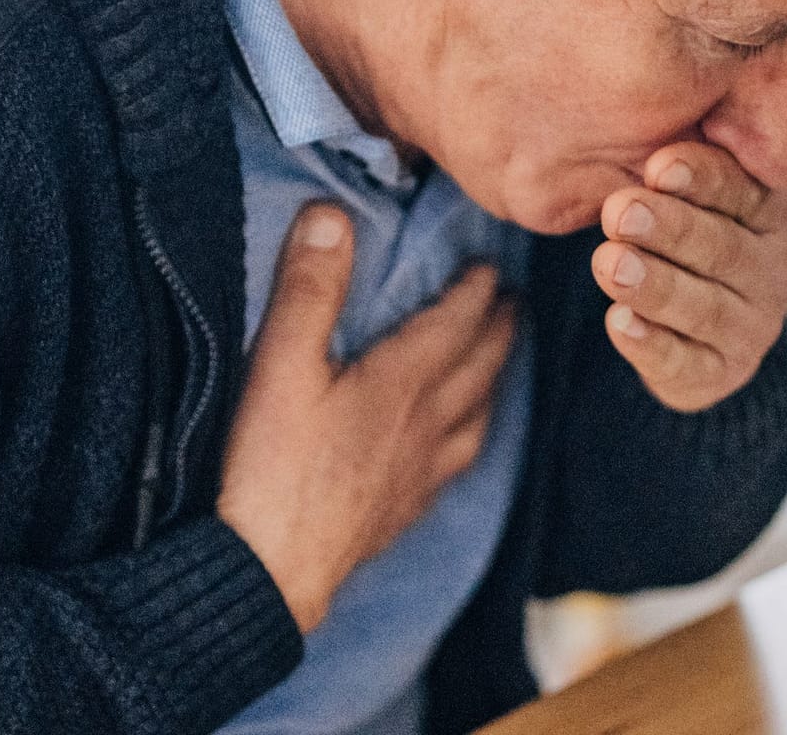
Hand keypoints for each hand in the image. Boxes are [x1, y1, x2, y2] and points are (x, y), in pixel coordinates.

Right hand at [217, 203, 516, 631]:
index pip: (455, 322)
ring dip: (494, 378)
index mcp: (402, 380)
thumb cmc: (272, 466)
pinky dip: (471, 435)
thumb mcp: (280, 365)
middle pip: (480, 365)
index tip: (491, 264)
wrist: (271, 573)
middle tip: (515, 301)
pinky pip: (457, 461)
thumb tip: (332, 213)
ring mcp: (420, 472)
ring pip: (477, 414)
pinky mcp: (404, 510)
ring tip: (500, 360)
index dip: (475, 289)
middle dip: (500, 327)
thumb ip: (309, 288)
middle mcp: (426, 423)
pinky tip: (459, 443)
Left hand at [591, 143, 786, 413]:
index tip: (658, 167)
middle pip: (722, 249)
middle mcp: (773, 270)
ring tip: (609, 264)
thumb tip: (650, 136)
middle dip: (669, 230)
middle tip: (620, 212)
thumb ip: (676, 163)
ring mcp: (751, 328)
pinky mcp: (720, 374)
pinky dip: (651, 344)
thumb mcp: (686, 190)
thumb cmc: (682, 231)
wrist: (692, 323)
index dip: (701, 178)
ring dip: (655, 285)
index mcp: (769, 212)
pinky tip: (619, 322)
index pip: (741, 191)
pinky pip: (685, 362)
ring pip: (704, 308)